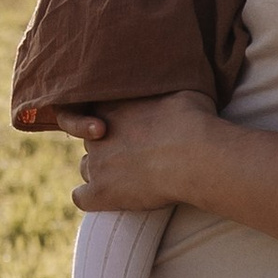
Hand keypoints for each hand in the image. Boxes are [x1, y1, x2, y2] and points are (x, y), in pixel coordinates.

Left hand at [55, 90, 226, 214]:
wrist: (196, 156)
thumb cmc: (195, 121)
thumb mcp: (182, 90)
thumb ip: (165, 86)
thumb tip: (173, 78)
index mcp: (113, 106)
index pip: (96, 111)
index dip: (112, 120)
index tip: (131, 128)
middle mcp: (98, 133)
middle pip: (92, 140)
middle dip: (108, 147)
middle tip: (137, 154)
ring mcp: (98, 163)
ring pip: (86, 168)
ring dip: (101, 173)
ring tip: (128, 179)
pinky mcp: (102, 192)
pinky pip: (81, 198)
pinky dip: (92, 199)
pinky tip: (109, 198)